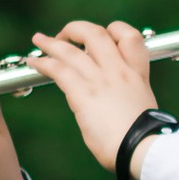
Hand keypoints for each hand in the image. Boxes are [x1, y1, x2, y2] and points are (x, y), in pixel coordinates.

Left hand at [29, 18, 156, 177]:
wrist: (142, 149)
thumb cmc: (145, 140)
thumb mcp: (142, 109)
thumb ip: (127, 98)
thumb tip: (113, 104)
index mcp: (137, 75)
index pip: (130, 37)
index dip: (115, 30)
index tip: (104, 36)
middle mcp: (119, 71)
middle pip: (96, 34)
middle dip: (77, 29)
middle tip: (66, 35)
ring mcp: (100, 80)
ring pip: (71, 50)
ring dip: (51, 43)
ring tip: (39, 40)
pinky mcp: (83, 93)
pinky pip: (58, 70)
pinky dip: (43, 63)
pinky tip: (33, 63)